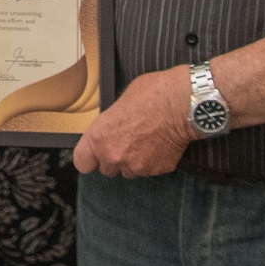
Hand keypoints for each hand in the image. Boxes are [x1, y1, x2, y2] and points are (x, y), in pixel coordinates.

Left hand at [73, 67, 197, 177]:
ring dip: (133, 161)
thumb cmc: (152, 94)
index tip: (94, 154)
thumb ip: (110, 123)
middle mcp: (114, 155)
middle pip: (106, 169)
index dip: (89, 158)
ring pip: (129, 171)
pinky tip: (159, 143)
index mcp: (100, 136)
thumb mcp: (120, 102)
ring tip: (145, 141)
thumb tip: (112, 128)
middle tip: (126, 142)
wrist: (182, 104)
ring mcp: (136, 166)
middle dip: (114, 158)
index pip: (82, 162)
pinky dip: (153, 161)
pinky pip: (150, 170)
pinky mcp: (157, 170)